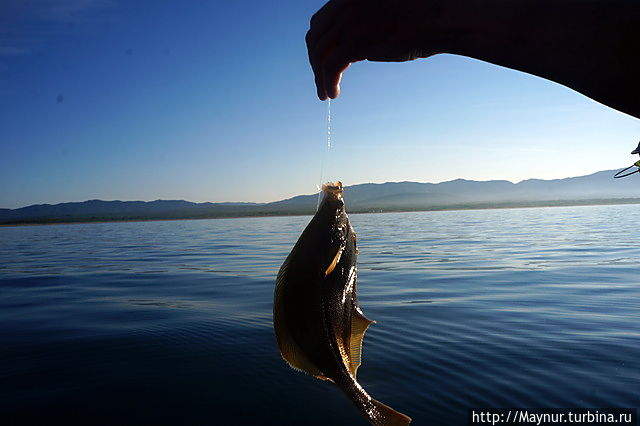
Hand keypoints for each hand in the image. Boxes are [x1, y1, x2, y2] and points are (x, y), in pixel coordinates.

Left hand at [306, 0, 440, 99]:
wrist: (441, 20)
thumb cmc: (422, 21)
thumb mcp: (386, 15)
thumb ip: (365, 26)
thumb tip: (354, 52)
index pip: (320, 21)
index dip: (317, 44)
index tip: (321, 61)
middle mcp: (345, 4)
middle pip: (316, 37)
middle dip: (314, 61)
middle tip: (320, 79)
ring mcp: (349, 21)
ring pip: (320, 53)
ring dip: (319, 76)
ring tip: (324, 93)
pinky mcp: (355, 41)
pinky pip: (331, 66)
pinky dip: (327, 82)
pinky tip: (332, 94)